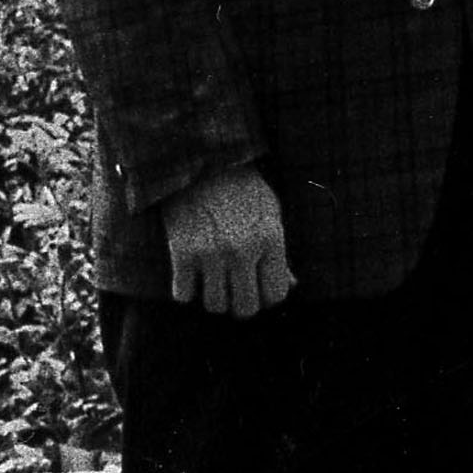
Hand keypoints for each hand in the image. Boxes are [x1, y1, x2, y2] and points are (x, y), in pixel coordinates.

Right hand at [159, 166, 290, 321]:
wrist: (201, 165)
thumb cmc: (243, 189)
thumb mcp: (271, 215)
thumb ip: (280, 253)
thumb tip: (291, 285)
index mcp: (271, 242)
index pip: (276, 295)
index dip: (267, 298)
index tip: (259, 291)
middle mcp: (243, 252)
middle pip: (245, 308)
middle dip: (242, 305)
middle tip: (235, 294)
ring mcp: (211, 254)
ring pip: (214, 306)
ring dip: (214, 299)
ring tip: (214, 285)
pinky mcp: (181, 253)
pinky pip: (183, 295)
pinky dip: (186, 292)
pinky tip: (191, 278)